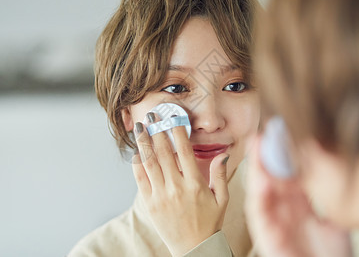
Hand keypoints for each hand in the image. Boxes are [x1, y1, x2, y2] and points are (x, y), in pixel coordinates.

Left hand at [132, 113, 229, 255]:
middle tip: (152, 114)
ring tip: (139, 126)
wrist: (194, 248)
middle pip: (164, 152)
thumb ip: (220, 175)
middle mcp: (176, 187)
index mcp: (195, 184)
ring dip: (143, 141)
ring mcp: (160, 195)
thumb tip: (222, 155)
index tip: (173, 117)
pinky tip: (137, 152)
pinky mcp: (150, 204)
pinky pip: (140, 179)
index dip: (177, 131)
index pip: (184, 151)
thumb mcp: (221, 199)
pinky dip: (137, 163)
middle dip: (157, 129)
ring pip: (149, 162)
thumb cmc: (209, 223)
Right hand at [245, 135, 351, 256]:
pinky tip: (262, 180)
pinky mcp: (266, 237)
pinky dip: (258, 197)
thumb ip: (320, 197)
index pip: (284, 175)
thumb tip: (322, 169)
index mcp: (295, 205)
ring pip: (259, 191)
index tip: (278, 134)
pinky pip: (259, 214)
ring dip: (257, 170)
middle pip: (268, 178)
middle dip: (264, 155)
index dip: (280, 155)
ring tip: (257, 148)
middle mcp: (281, 211)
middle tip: (262, 133)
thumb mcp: (330, 219)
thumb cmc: (331, 255)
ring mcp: (271, 223)